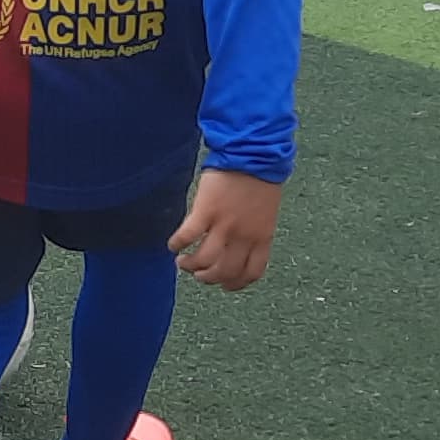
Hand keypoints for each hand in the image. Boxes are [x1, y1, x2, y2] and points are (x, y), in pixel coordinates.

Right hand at [170, 170, 282, 290]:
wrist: (253, 154)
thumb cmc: (261, 179)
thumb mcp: (266, 212)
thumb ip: (255, 231)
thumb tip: (239, 246)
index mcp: (262, 237)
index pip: (250, 273)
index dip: (235, 284)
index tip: (224, 285)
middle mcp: (244, 236)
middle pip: (224, 271)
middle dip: (208, 278)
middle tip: (198, 275)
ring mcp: (224, 225)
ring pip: (204, 260)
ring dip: (190, 266)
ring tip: (182, 263)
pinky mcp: (206, 211)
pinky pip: (187, 236)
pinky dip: (177, 244)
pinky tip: (173, 245)